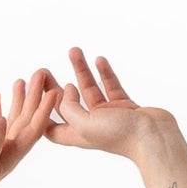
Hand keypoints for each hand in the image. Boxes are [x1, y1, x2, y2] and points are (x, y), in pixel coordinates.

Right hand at [0, 73, 62, 187]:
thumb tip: (2, 118)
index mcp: (10, 158)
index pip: (32, 131)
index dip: (44, 110)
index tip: (54, 89)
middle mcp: (6, 155)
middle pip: (26, 122)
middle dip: (34, 99)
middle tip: (40, 74)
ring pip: (11, 122)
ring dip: (18, 102)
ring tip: (21, 80)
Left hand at [41, 49, 159, 157]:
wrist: (154, 136)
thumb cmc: (120, 135)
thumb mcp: (84, 123)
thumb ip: (69, 107)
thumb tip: (66, 92)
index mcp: (78, 135)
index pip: (52, 129)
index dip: (40, 114)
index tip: (32, 96)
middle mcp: (91, 126)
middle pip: (68, 105)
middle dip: (55, 88)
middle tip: (45, 70)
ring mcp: (109, 116)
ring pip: (90, 90)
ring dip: (81, 71)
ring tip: (74, 51)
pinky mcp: (125, 107)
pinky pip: (111, 87)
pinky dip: (105, 74)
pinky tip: (99, 60)